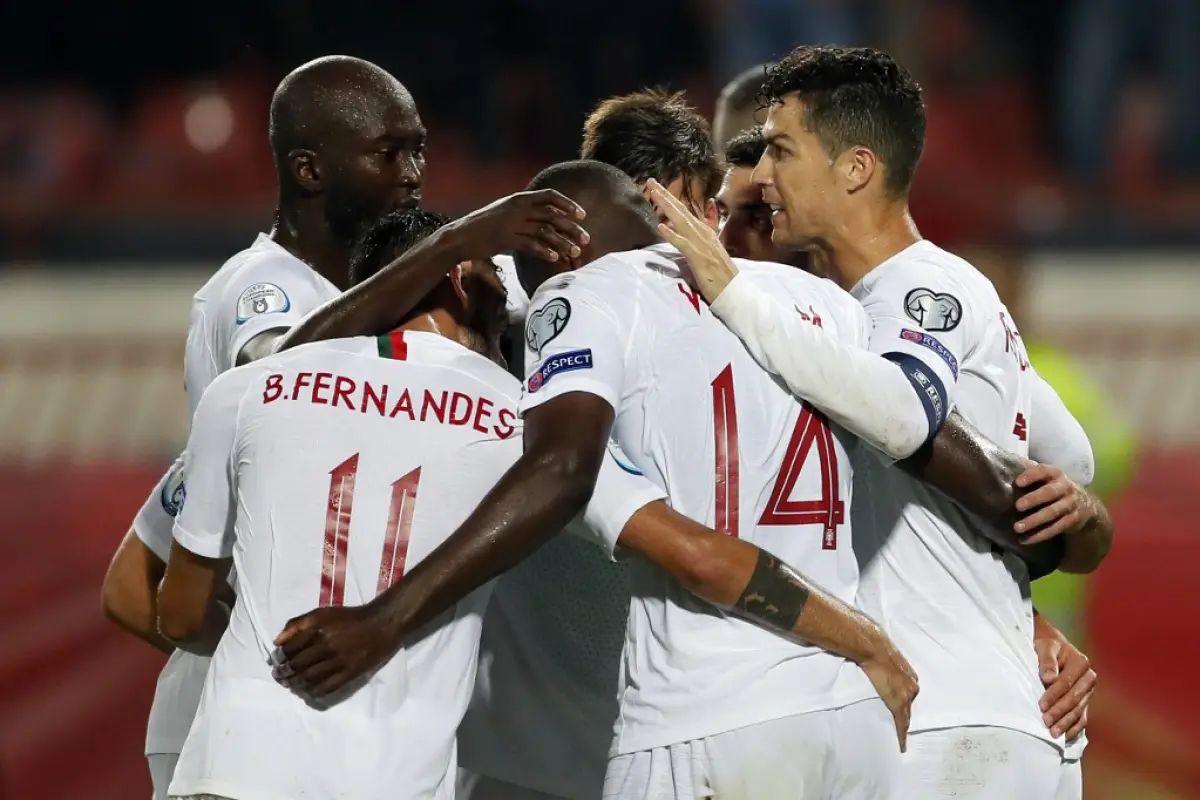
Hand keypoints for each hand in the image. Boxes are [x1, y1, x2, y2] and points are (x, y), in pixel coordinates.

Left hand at [272, 604, 393, 697]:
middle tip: (279, 676)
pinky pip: (326, 687)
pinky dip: (313, 692)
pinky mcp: (350, 673)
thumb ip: (297, 624)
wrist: (381, 624)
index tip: (276, 662)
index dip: (279, 658)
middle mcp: (326, 645)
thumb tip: (276, 642)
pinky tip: (307, 691)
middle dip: (284, 673)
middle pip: (297, 665)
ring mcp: (339, 661)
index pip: (290, 649)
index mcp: (318, 628)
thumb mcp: (321, 613)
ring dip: (294, 684)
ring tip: (289, 685)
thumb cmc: (348, 618)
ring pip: (309, 678)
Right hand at [445, 190, 588, 263]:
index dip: (568, 204)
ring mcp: (511, 223)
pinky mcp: (505, 238)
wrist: (460, 235)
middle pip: (552, 215)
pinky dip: (544, 251)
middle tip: (585, 239)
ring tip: (574, 252)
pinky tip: (554, 258)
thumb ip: (524, 212)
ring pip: (545, 231)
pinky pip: (531, 244)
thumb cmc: (484, 226)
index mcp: (519, 199)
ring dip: (562, 242)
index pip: (549, 196)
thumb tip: (546, 218)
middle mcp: (517, 208)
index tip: (582, 215)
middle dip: (571, 227)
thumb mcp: (505, 211)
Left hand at [644, 178, 739, 302]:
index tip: (658, 187)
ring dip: (667, 207)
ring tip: (654, 194)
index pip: (684, 211)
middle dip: (665, 195)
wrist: (734, 289)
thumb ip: (707, 232)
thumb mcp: (712, 249)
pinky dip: (672, 235)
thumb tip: (705, 219)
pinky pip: (683, 243)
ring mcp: (701, 243)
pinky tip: (661, 227)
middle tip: (651, 181)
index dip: (671, 199)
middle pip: (681, 211)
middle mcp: (703, 233)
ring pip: (681, 221)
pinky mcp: (698, 257)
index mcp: (705, 231)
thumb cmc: (721, 274)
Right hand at [860, 640, 919, 752]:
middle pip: (911, 705)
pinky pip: (901, 723)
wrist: (873, 648)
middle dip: (907, 715)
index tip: (903, 709)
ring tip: (902, 738)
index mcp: (910, 675)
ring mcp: (906, 695)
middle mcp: (912, 686)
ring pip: (907, 715)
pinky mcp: (898, 703)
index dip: (907, 703)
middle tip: (903, 726)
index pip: (910, 694)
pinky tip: (902, 745)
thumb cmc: (877, 648)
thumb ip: (890, 665)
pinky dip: (902, 734)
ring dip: (904, 725)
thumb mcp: (889, 656)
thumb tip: (881, 664)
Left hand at [1014, 461, 1093, 543]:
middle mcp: (1066, 487)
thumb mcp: (1047, 477)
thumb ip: (1030, 471)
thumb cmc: (1055, 487)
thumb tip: (1006, 462)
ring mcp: (1070, 504)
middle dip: (1034, 499)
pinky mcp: (1072, 520)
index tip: (1017, 482)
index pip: (1043, 471)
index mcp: (1056, 473)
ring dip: (1034, 521)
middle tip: (1017, 506)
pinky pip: (1056, 528)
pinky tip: (1026, 540)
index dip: (1031, 476)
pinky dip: (1040, 535)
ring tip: (1017, 528)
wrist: (1085, 504)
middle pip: (1050, 492)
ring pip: (1053, 513)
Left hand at [1035, 623, 1095, 740]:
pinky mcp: (1085, 700)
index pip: (1066, 683)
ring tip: (1053, 733)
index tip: (1041, 705)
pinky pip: (1082, 716)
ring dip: (1066, 722)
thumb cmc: (1046, 645)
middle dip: (1059, 712)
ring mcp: (1088, 690)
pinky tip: (1065, 736)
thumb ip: (1046, 660)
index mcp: (1080, 662)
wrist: (1053, 645)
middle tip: (1045, 722)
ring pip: (1079, 710)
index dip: (1054, 695)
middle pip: (1074, 699)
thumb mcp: (1044, 646)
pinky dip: (1074, 727)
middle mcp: (1089, 677)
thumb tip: (1048, 678)